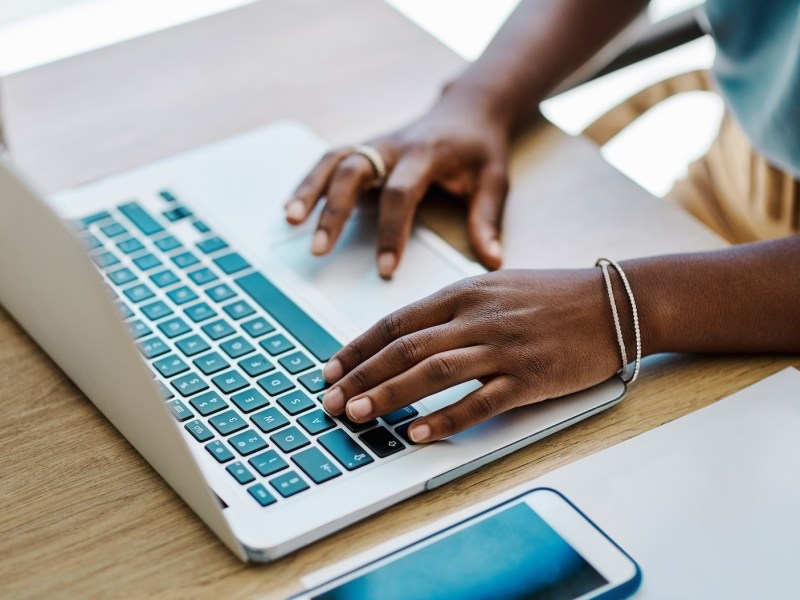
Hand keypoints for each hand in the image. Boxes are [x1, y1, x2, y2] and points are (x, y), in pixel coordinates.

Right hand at [284, 96, 511, 277]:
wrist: (468, 109)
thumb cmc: (480, 148)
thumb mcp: (494, 179)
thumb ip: (488, 219)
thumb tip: (491, 262)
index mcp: (426, 154)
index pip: (400, 193)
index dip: (390, 232)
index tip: (384, 270)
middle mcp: (393, 146)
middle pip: (354, 172)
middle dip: (334, 211)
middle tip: (318, 250)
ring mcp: (375, 143)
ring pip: (333, 161)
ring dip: (309, 190)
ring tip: (290, 221)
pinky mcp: (365, 147)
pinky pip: (330, 160)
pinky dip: (309, 181)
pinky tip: (291, 207)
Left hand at [320, 269, 621, 442]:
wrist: (616, 302)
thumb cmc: (554, 295)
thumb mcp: (496, 285)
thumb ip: (453, 307)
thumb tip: (408, 335)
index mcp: (464, 292)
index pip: (396, 322)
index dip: (358, 347)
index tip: (330, 368)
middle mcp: (477, 317)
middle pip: (404, 348)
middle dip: (360, 376)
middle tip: (329, 401)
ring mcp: (503, 348)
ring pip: (432, 373)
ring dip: (389, 395)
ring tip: (357, 416)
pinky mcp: (530, 378)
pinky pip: (479, 402)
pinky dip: (445, 419)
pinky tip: (417, 433)